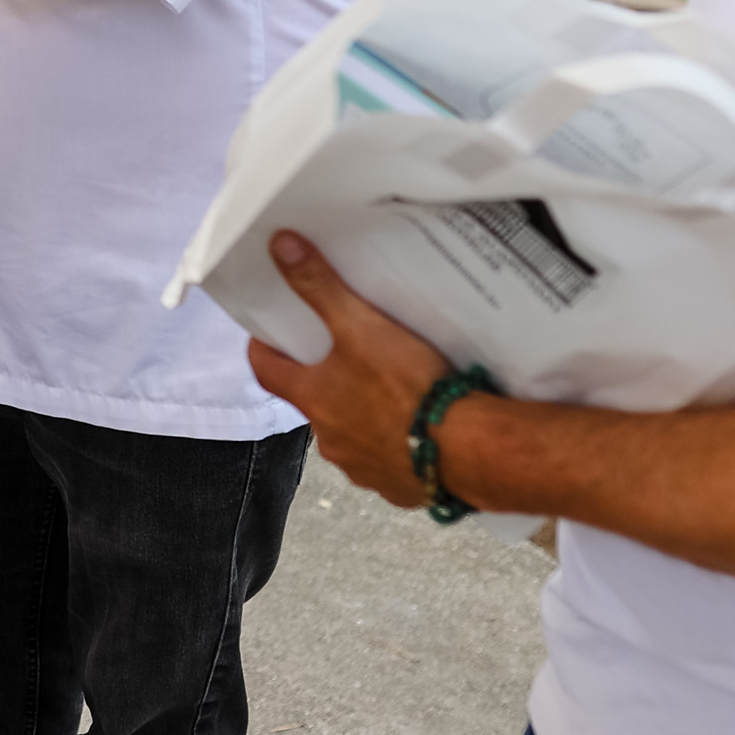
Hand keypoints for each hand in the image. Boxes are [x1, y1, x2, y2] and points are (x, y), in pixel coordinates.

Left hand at [244, 231, 450, 506]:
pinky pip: (389, 463)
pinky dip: (397, 446)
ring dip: (362, 416)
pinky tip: (419, 429)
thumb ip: (320, 286)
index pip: (266, 371)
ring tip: (390, 391)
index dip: (266, 349)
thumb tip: (280, 245)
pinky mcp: (400, 488)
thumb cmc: (407, 387)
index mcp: (313, 400)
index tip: (273, 332)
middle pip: (314, 403)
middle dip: (324, 381)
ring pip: (352, 435)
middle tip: (345, 354)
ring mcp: (363, 468)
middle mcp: (329, 440)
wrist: (468, 450)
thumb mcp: (361, 326)